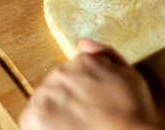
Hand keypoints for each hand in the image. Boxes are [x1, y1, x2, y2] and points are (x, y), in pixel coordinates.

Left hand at [19, 39, 159, 129]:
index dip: (85, 87)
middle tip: (87, 112)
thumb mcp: (129, 74)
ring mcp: (45, 96)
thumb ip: (105, 53)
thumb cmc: (133, 110)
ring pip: (44, 100)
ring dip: (55, 110)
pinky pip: (32, 119)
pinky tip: (63, 129)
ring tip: (77, 122)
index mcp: (83, 61)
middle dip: (68, 96)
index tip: (95, 99)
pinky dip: (43, 125)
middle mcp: (61, 74)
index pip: (74, 69)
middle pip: (57, 84)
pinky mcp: (33, 119)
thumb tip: (82, 43)